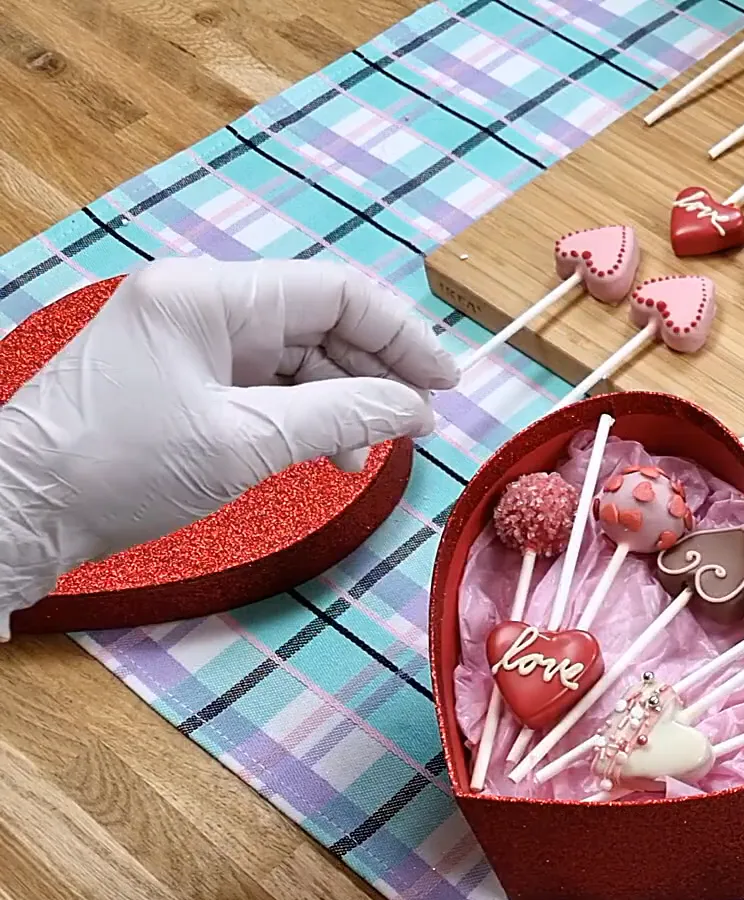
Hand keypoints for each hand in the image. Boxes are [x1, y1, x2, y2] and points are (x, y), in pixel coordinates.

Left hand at [0, 258, 454, 636]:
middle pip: (321, 319)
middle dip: (377, 371)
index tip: (446, 384)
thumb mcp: (246, 445)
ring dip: (343, 399)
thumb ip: (342, 417)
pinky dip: (304, 412)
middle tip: (418, 426)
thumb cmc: (117, 470)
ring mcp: (185, 335)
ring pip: (297, 353)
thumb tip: (415, 409)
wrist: (18, 510)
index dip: (404, 335)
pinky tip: (325, 452)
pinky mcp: (178, 371)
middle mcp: (197, 300)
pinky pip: (264, 378)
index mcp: (208, 295)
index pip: (337, 292)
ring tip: (366, 453)